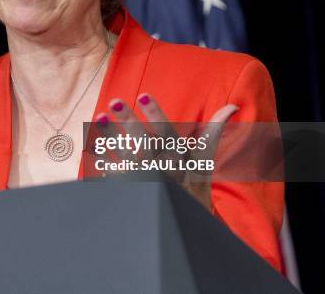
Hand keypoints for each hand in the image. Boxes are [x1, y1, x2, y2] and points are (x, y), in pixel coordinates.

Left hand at [94, 93, 238, 210]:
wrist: (181, 228)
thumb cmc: (191, 190)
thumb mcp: (203, 164)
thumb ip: (212, 134)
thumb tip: (232, 107)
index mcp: (181, 161)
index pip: (169, 135)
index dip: (156, 115)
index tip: (144, 95)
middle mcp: (163, 171)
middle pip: (144, 142)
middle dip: (129, 121)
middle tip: (116, 101)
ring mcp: (145, 182)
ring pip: (125, 155)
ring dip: (112, 136)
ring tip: (100, 116)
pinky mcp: (131, 192)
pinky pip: (114, 176)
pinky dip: (104, 161)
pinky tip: (92, 145)